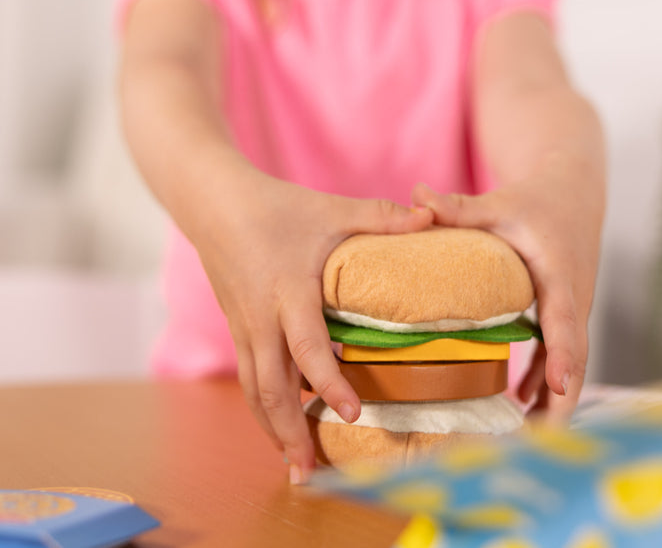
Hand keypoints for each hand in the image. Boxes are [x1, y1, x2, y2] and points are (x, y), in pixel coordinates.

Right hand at [195, 169, 432, 483]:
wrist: (215, 204)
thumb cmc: (275, 207)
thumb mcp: (330, 209)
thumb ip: (380, 218)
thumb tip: (431, 219)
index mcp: (288, 291)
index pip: (307, 346)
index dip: (329, 382)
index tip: (352, 413)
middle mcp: (261, 318)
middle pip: (271, 387)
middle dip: (290, 432)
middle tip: (310, 473)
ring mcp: (244, 326)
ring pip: (253, 389)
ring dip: (272, 429)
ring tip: (294, 464)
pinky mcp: (237, 327)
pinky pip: (248, 375)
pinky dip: (263, 406)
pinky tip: (279, 423)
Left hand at [412, 162, 602, 419]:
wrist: (571, 194)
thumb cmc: (533, 201)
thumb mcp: (498, 203)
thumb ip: (458, 208)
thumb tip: (414, 196)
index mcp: (559, 274)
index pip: (565, 320)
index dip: (564, 355)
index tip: (557, 388)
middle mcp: (573, 297)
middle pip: (574, 356)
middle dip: (561, 400)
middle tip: (534, 441)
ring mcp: (571, 308)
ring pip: (569, 362)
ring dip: (553, 400)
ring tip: (523, 438)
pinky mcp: (562, 312)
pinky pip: (558, 353)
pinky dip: (543, 380)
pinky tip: (521, 403)